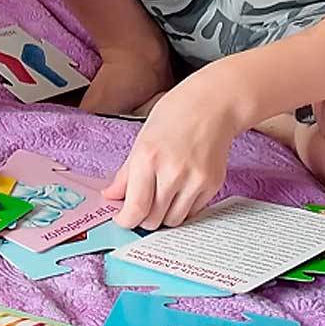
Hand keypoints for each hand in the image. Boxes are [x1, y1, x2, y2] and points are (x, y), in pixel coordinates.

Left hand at [105, 72, 244, 228]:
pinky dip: (182, 207)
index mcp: (148, 158)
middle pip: (154, 220)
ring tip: (161, 197)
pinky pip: (193, 211)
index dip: (126, 221)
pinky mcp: (212, 184)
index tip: (123, 219)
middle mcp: (173, 172)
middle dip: (143, 219)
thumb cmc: (175, 115)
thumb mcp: (141, 140)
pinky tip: (180, 189)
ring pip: (174, 220)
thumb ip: (125, 174)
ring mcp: (195, 180)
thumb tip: (111, 196)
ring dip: (164, 216)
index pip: (135, 208)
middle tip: (140, 208)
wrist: (213, 104)